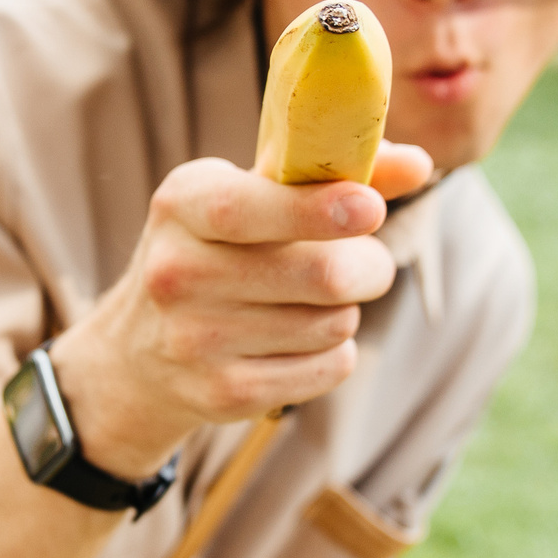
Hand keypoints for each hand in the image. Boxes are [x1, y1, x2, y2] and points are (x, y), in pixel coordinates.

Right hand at [51, 144, 433, 479]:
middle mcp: (178, 272)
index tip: (370, 208)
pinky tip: (301, 340)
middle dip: (368, 267)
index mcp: (182, 205)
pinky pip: (328, 368)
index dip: (316, 209)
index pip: (247, 208)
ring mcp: (196, 339)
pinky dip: (336, 352)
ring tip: (315, 302)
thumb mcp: (251, 196)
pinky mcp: (223, 394)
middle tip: (370, 264)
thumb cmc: (219, 250)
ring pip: (333, 323)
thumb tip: (419, 164)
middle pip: (320, 275)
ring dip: (346, 310)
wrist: (139, 353)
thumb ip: (331, 173)